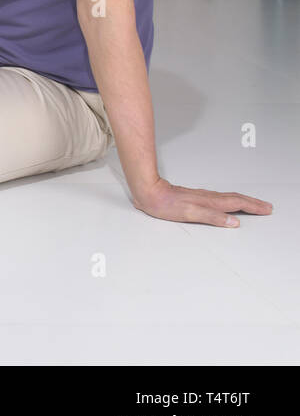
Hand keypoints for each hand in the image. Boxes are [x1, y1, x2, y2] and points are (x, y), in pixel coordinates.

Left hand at [133, 178, 272, 226]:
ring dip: (244, 200)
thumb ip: (213, 217)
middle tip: (267, 207)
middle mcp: (208, 198)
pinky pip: (219, 198)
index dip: (253, 207)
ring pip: (228, 197)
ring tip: (254, 204)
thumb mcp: (190, 214)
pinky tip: (228, 202)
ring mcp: (202, 196)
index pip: (237, 204)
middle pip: (236, 199)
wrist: (149, 192)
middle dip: (253, 203)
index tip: (266, 210)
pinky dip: (230, 200)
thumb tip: (234, 222)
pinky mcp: (195, 197)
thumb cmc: (166, 205)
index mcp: (210, 202)